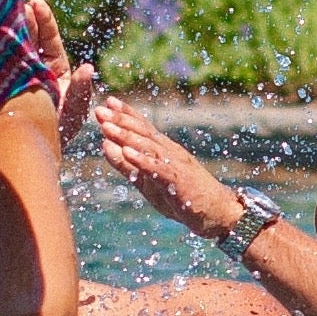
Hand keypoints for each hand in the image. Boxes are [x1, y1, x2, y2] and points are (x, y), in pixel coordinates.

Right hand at [24, 0, 101, 143]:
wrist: (32, 151)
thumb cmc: (57, 132)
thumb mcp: (72, 113)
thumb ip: (79, 92)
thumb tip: (88, 68)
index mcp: (54, 68)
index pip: (49, 38)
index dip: (43, 20)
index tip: (36, 3)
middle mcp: (34, 67)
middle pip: (28, 37)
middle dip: (22, 19)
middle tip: (15, 2)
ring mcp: (15, 72)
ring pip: (11, 46)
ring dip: (7, 30)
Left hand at [95, 93, 246, 244]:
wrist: (215, 213)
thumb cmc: (180, 196)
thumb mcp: (146, 181)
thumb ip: (125, 164)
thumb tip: (104, 144)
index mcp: (163, 149)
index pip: (143, 127)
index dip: (126, 113)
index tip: (107, 102)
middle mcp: (170, 151)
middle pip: (143, 132)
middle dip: (121, 120)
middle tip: (100, 110)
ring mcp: (176, 164)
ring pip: (148, 147)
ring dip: (127, 136)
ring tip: (107, 127)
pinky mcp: (179, 180)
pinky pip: (158, 168)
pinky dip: (142, 160)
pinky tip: (127, 152)